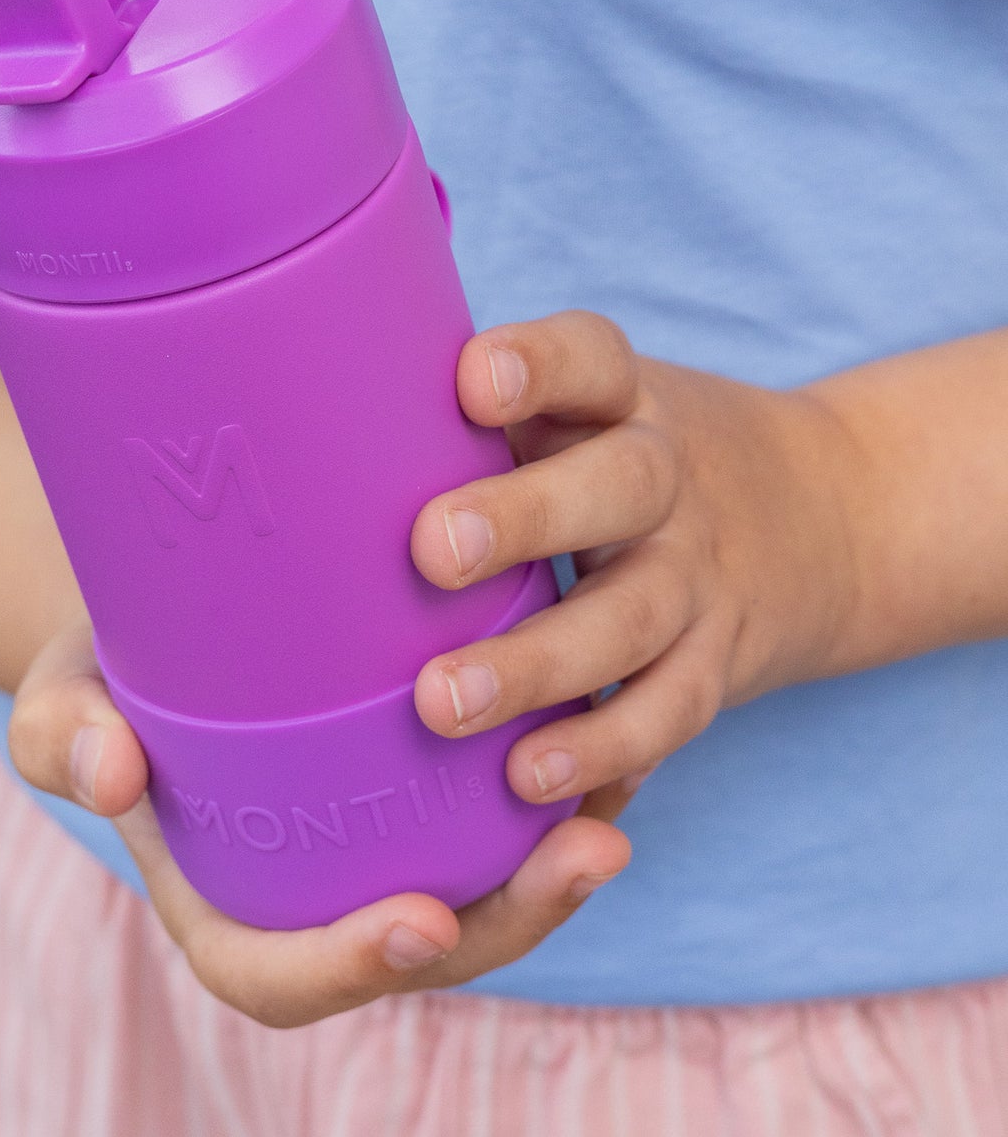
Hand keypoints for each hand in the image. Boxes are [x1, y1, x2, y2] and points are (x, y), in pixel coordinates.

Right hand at [7, 622, 632, 1028]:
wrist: (162, 618)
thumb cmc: (105, 676)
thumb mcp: (61, 700)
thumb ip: (65, 736)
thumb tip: (109, 775)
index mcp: (230, 914)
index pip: (287, 979)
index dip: (355, 968)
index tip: (417, 920)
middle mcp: (320, 899)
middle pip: (427, 944)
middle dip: (513, 919)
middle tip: (587, 851)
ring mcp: (382, 852)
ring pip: (485, 888)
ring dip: (560, 865)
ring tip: (622, 799)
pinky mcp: (426, 795)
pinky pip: (504, 817)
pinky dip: (562, 793)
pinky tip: (615, 734)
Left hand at [409, 310, 859, 805]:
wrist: (823, 516)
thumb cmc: (620, 456)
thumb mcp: (581, 406)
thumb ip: (478, 417)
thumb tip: (314, 429)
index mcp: (620, 400)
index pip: (591, 357)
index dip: (538, 363)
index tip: (472, 381)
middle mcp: (668, 479)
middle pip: (619, 486)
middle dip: (525, 519)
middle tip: (432, 551)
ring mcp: (697, 576)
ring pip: (630, 617)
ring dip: (538, 665)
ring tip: (443, 704)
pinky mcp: (716, 663)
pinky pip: (667, 711)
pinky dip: (603, 750)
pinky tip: (529, 780)